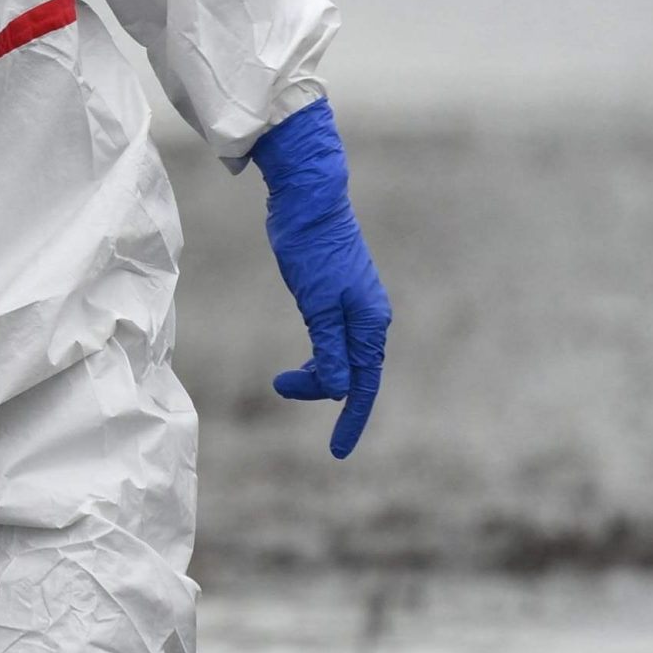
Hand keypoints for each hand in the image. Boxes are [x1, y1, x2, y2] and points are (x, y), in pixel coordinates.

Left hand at [247, 99, 388, 458]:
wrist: (307, 200)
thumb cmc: (311, 249)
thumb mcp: (317, 305)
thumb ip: (331, 349)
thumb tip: (344, 391)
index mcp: (370, 323)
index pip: (364, 385)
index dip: (351, 420)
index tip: (337, 452)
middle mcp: (370, 317)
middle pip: (354, 373)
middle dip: (324, 391)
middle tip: (281, 386)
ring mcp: (355, 306)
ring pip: (342, 357)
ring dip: (318, 374)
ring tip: (283, 380)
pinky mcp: (337, 295)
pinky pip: (334, 339)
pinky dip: (320, 355)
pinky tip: (302, 361)